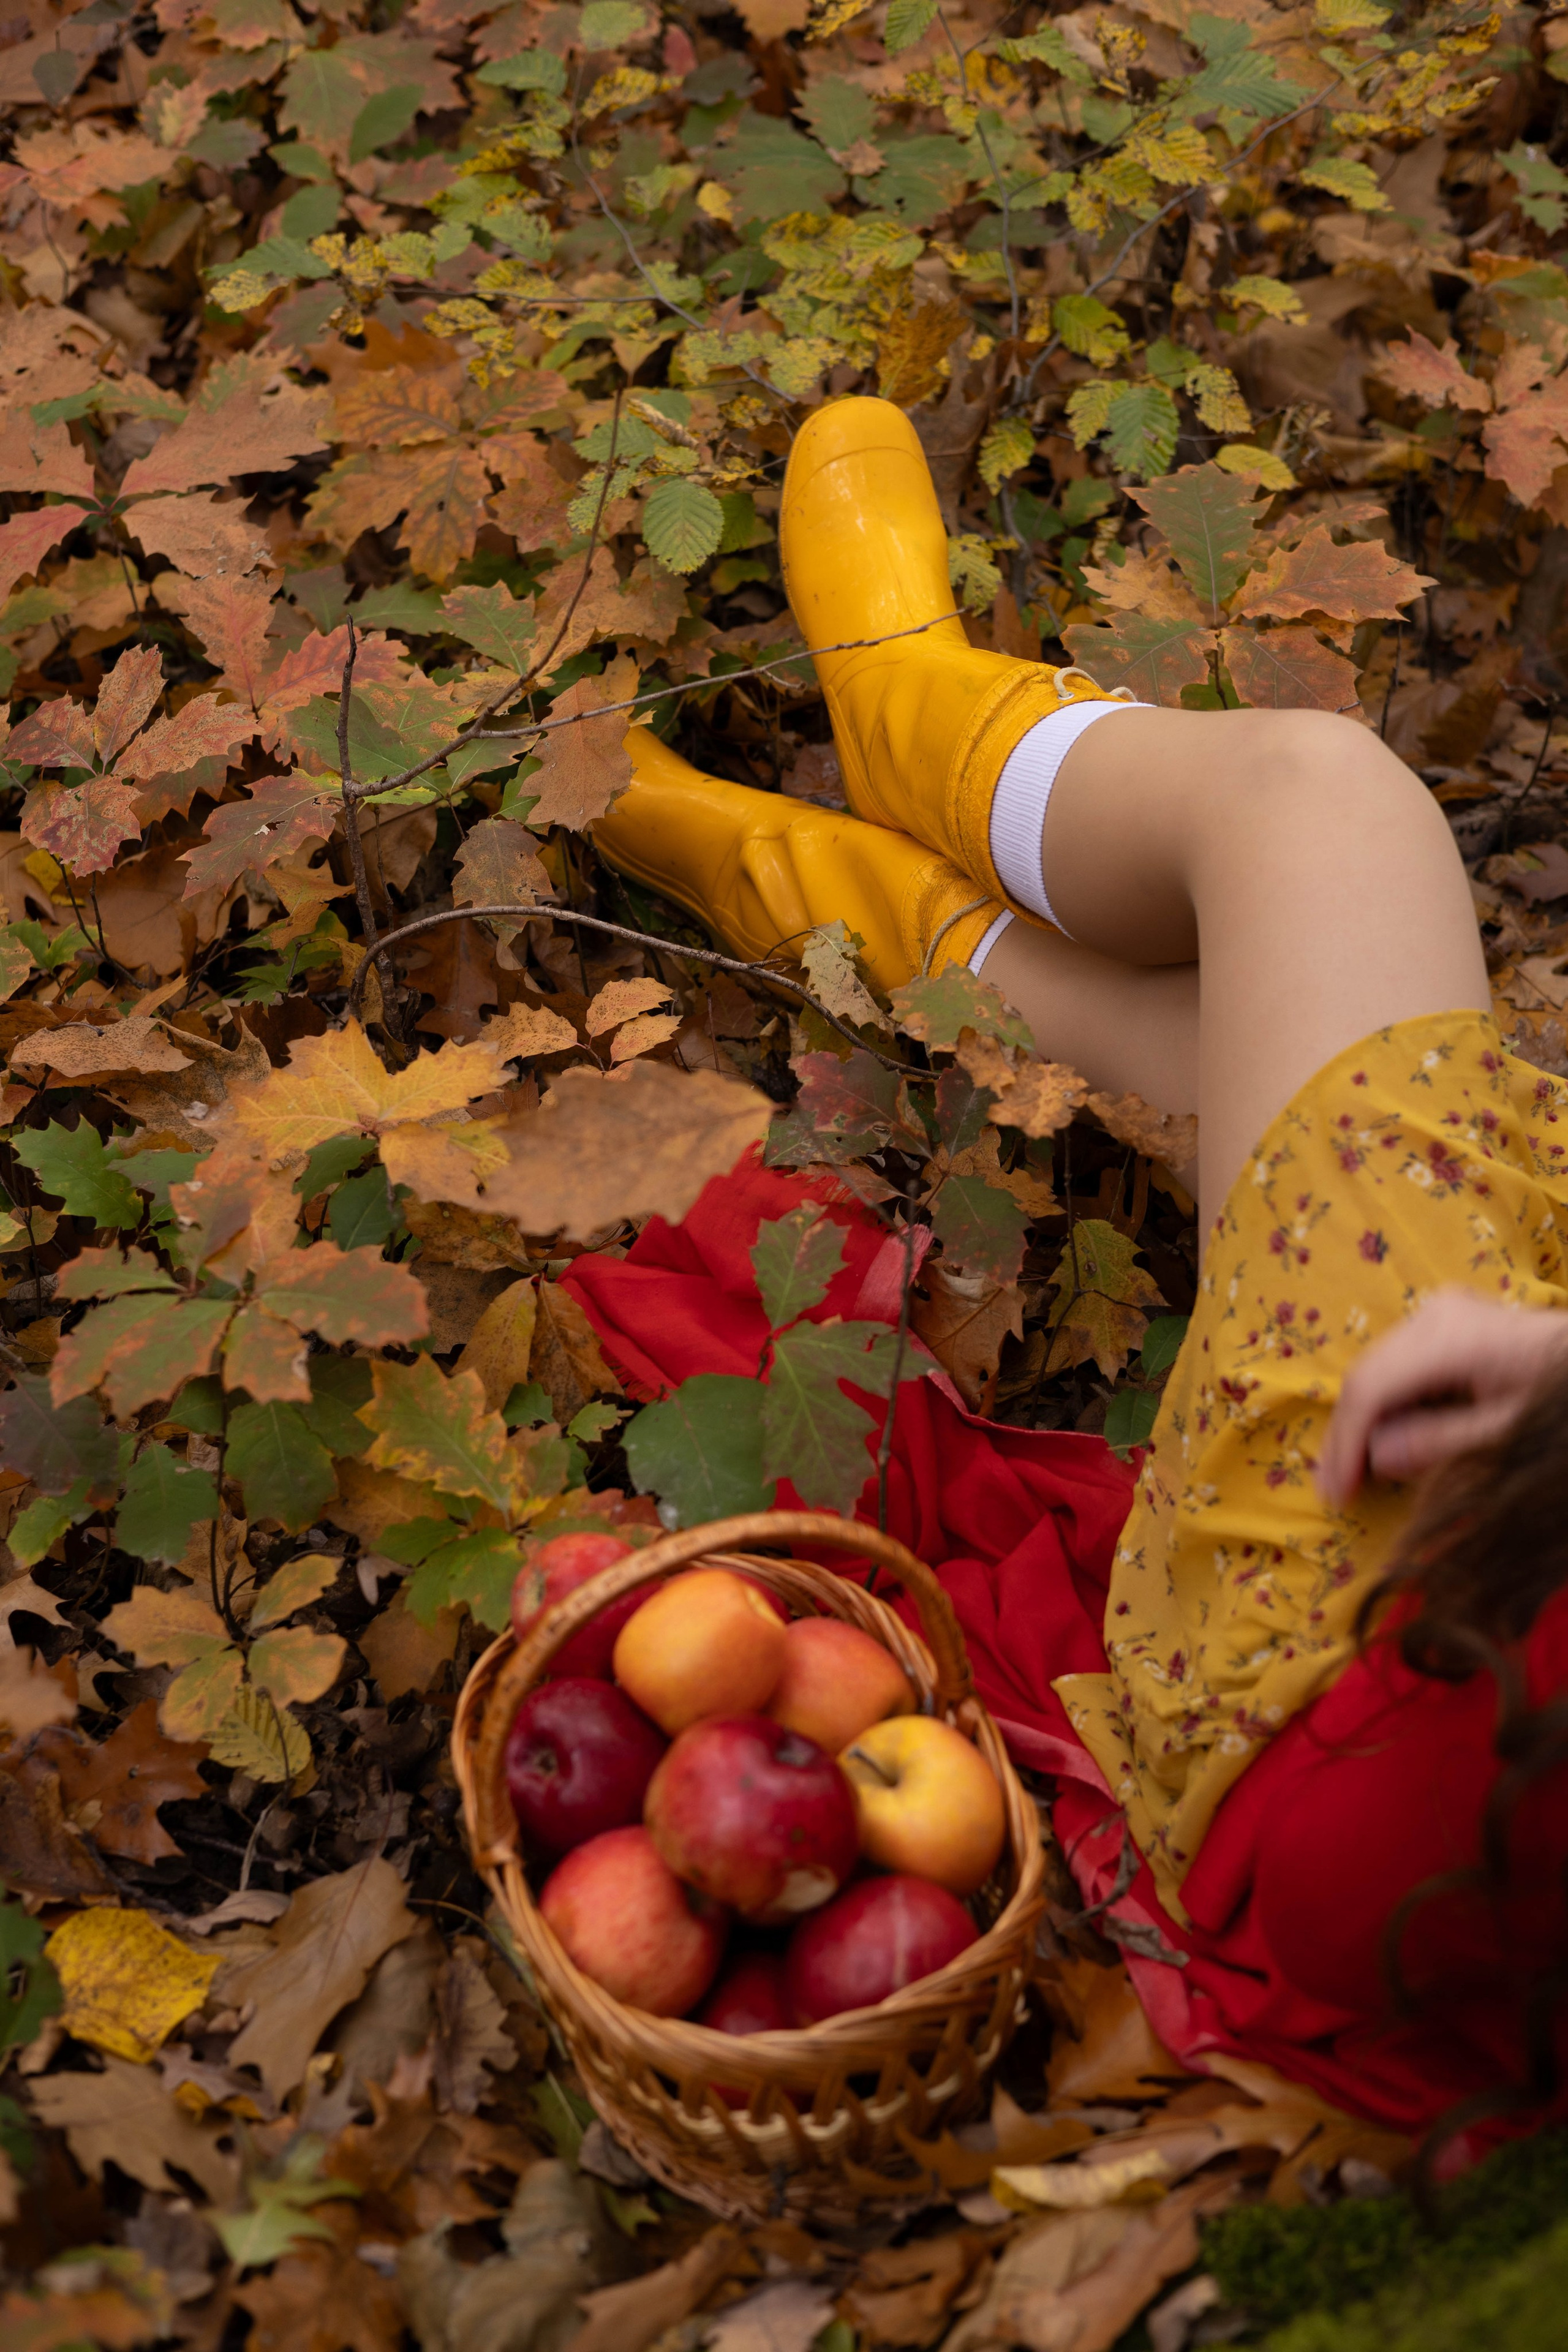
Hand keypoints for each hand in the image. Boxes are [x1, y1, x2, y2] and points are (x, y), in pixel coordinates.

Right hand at [1318, 1288, 1567, 1508]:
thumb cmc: (1558, 1400)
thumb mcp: (1507, 1432)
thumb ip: (1440, 1443)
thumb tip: (1373, 1457)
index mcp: (1453, 1338)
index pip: (1373, 1387)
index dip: (1347, 1442)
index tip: (1336, 1492)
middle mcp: (1435, 1314)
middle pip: (1366, 1374)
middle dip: (1345, 1435)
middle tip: (1332, 1488)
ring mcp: (1437, 1312)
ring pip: (1374, 1367)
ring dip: (1360, 1420)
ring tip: (1349, 1471)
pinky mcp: (1442, 1319)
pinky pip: (1395, 1362)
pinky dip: (1383, 1402)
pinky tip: (1379, 1439)